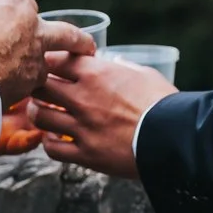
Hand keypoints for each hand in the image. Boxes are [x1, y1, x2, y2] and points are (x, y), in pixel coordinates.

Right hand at [0, 0, 96, 107]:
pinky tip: (11, 98)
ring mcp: (36, 60)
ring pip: (46, 67)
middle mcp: (36, 31)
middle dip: (79, 43)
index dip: (15, 19)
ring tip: (32, 82)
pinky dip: (22, 92)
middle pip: (66, 35)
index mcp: (19, 6)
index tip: (10, 26)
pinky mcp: (30, 85)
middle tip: (88, 49)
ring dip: (40, 73)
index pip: (25, 9)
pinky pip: (29, 89)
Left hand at [29, 52, 177, 179]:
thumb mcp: (144, 74)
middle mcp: (82, 98)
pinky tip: (56, 140)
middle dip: (38, 86)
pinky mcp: (86, 154)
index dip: (49, 61)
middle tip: (42, 90)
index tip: (52, 66)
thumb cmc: (164, 103)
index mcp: (95, 73)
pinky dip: (49, 143)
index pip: (54, 59)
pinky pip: (52, 148)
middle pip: (40, 86)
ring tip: (44, 114)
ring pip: (39, 117)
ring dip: (39, 114)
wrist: (174, 137)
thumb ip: (123, 68)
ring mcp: (81, 127)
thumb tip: (115, 64)